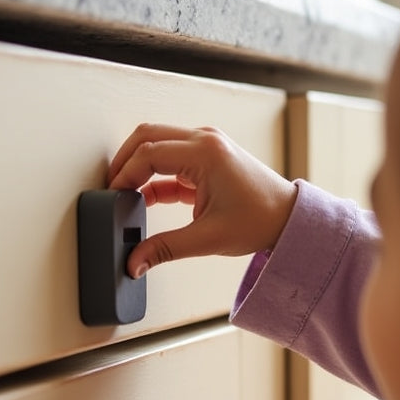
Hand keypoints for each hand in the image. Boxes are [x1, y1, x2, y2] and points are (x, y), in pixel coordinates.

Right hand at [107, 123, 296, 277]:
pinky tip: (145, 199)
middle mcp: (205, 140)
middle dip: (124, 161)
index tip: (112, 196)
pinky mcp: (207, 157)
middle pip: (148, 136)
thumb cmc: (260, 221)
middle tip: (111, 189)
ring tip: (124, 195)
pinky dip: (154, 176)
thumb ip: (164, 249)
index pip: (149, 153)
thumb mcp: (207, 238)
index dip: (124, 174)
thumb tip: (134, 262)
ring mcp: (206, 145)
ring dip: (139, 166)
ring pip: (157, 143)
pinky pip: (171, 159)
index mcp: (205, 152)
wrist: (289, 218)